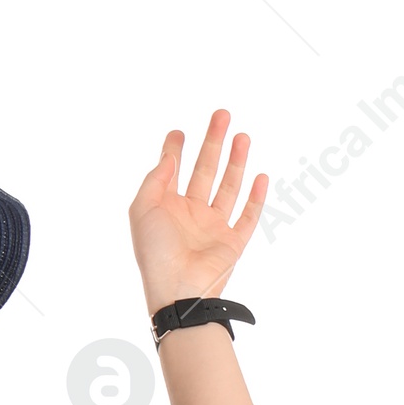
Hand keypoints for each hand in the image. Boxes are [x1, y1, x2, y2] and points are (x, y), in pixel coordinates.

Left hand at [129, 109, 267, 314]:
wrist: (177, 289)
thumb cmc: (155, 253)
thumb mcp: (142, 209)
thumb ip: (155, 179)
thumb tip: (170, 156)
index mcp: (167, 208)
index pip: (173, 172)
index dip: (174, 150)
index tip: (178, 132)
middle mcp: (191, 215)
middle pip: (205, 171)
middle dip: (213, 142)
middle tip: (221, 115)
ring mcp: (213, 228)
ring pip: (228, 187)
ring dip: (236, 161)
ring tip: (242, 136)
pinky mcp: (232, 243)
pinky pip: (248, 217)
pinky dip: (257, 198)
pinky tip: (261, 176)